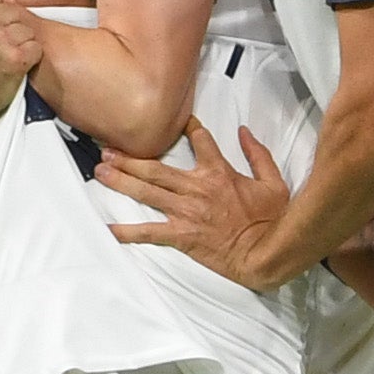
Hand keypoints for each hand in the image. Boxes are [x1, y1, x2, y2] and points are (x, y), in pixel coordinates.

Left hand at [96, 120, 293, 288]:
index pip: (199, 140)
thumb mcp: (273, 181)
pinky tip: (108, 230)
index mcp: (218, 172)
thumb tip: (244, 131)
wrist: (266, 251)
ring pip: (147, 192)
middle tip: (106, 149)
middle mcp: (196, 188)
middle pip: (155, 168)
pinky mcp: (182, 235)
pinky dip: (127, 233)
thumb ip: (258, 154)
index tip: (175, 121)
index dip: (186, 127)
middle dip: (129, 158)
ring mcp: (186, 212)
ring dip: (121, 181)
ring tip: (100, 172)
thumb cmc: (272, 218)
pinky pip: (149, 233)